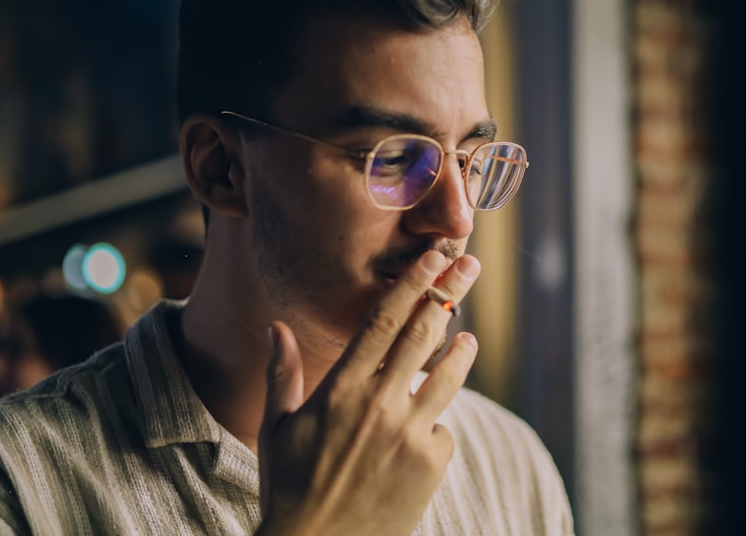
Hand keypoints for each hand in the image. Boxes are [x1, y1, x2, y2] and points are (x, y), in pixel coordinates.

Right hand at [255, 251, 480, 535]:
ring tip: (469, 338)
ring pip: (447, 376)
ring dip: (462, 351)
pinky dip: (436, 425)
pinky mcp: (430, 463)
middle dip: (449, 292)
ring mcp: (409, 433)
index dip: (411, 283)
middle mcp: (379, 403)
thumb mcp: (276, 428)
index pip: (383, 320)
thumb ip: (282, 373)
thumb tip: (276, 327)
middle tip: (469, 263)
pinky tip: (423, 433)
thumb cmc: (290, 488)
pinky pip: (443, 430)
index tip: (432, 256)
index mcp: (340, 388)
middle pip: (423, 333)